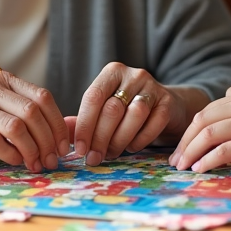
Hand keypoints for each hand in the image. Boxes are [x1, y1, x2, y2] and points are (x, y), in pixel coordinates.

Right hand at [0, 70, 67, 170]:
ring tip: (36, 164)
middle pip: (32, 113)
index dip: (58, 123)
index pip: (42, 98)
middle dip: (48, 140)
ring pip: (16, 127)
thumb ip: (24, 114)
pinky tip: (16, 162)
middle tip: (53, 160)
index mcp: (3, 80)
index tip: (64, 145)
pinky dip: (11, 155)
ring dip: (32, 150)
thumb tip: (65, 132)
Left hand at [73, 62, 204, 165]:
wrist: (166, 107)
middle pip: (112, 108)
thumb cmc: (128, 110)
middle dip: (100, 138)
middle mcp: (133, 75)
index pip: (93, 97)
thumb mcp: (104, 110)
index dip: (84, 125)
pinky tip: (132, 147)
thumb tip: (62, 132)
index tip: (79, 150)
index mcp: (112, 72)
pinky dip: (140, 139)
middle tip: (94, 159)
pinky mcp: (168, 102)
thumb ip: (83, 119)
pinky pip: (154, 123)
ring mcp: (153, 86)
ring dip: (120, 139)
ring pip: (134, 114)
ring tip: (112, 153)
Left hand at [169, 88, 230, 172]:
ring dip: (191, 152)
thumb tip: (214, 134)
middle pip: (203, 120)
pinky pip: (224, 150)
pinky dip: (208, 161)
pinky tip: (200, 170)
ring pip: (209, 134)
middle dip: (185, 141)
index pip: (207, 111)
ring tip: (183, 167)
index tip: (182, 147)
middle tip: (175, 160)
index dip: (190, 130)